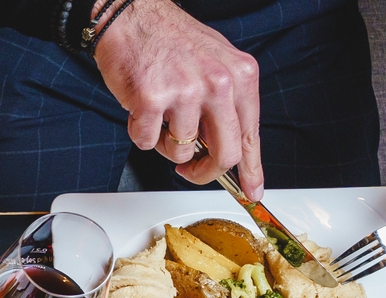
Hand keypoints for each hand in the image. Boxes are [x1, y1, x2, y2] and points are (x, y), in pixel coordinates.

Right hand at [94, 0, 263, 195]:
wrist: (133, 17)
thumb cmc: (170, 41)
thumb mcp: (216, 65)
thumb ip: (226, 105)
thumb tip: (228, 148)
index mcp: (239, 75)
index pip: (251, 134)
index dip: (252, 170)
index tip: (252, 191)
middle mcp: (218, 83)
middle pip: (225, 154)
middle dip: (205, 172)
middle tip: (191, 171)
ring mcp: (186, 92)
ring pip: (182, 153)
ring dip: (165, 144)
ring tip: (160, 115)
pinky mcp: (153, 101)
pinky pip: (148, 143)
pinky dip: (141, 133)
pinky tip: (142, 109)